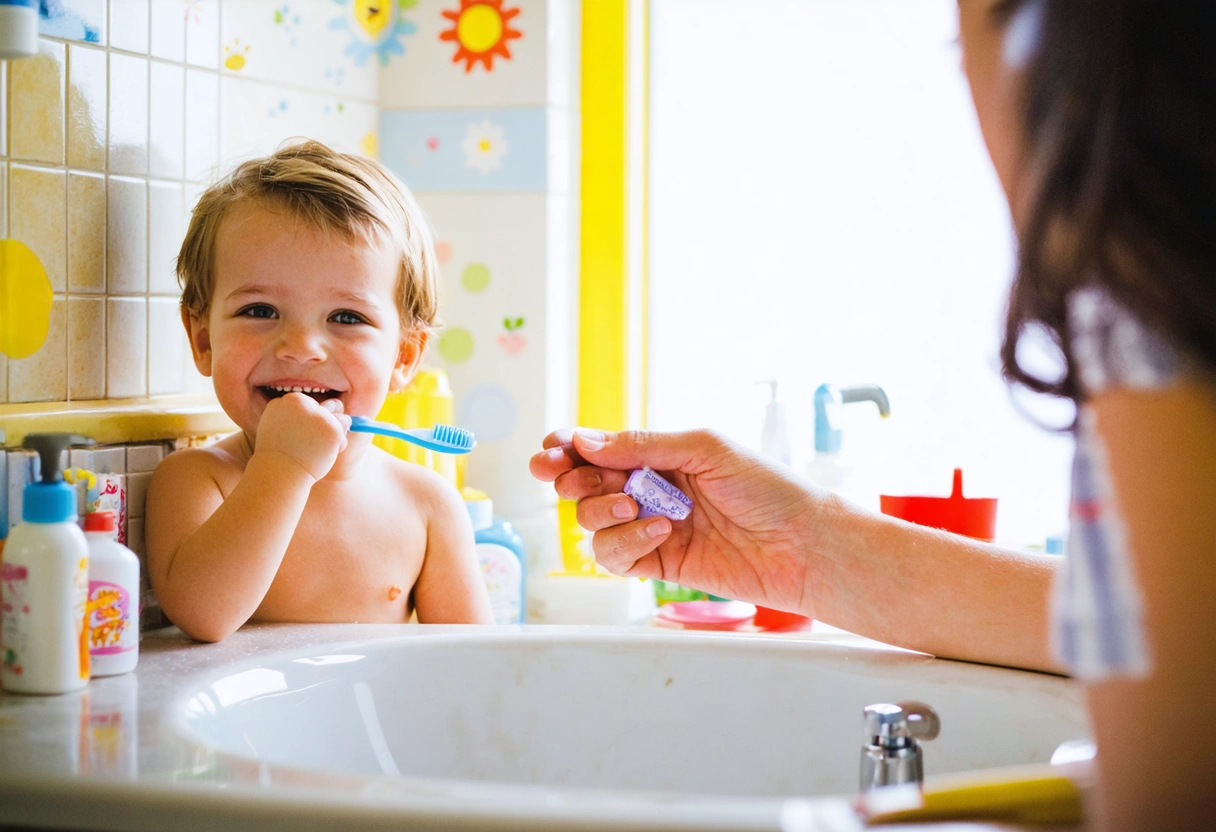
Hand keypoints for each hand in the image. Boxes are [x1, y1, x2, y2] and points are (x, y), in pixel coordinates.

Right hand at [253, 394, 351, 481]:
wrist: (279, 474)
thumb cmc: (279, 455)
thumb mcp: (280, 427)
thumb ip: (299, 415)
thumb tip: (334, 406)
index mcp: (288, 400)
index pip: (310, 405)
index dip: (308, 422)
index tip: (297, 437)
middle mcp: (304, 403)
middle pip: (327, 408)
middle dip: (323, 426)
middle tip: (307, 444)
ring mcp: (319, 415)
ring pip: (339, 420)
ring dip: (332, 435)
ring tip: (314, 450)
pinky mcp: (333, 428)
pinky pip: (342, 435)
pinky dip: (337, 446)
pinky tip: (322, 455)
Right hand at [530, 428, 830, 613]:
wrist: (802, 544)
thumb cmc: (767, 487)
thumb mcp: (704, 448)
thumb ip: (642, 446)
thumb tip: (584, 440)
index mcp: (660, 454)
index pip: (600, 448)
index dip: (568, 449)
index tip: (549, 452)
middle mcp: (650, 490)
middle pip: (585, 485)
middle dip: (572, 479)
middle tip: (570, 477)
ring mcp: (651, 527)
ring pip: (592, 523)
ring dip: (600, 512)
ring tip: (632, 507)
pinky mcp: (658, 563)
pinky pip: (615, 556)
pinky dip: (625, 543)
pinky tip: (657, 533)